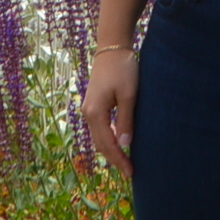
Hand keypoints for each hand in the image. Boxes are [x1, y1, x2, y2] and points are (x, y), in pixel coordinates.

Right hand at [82, 49, 138, 177]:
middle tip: (130, 171)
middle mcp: (88, 113)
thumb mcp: (129, 95)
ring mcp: (89, 109)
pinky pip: (100, 128)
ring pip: (99, 137)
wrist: (112, 47)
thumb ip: (126, 120)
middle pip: (100, 144)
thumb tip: (124, 145)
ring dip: (111, 150)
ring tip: (125, 161)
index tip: (131, 172)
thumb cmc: (123, 69)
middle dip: (114, 159)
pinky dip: (108, 139)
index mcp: (95, 113)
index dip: (119, 160)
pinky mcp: (94, 104)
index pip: (107, 144)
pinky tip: (119, 143)